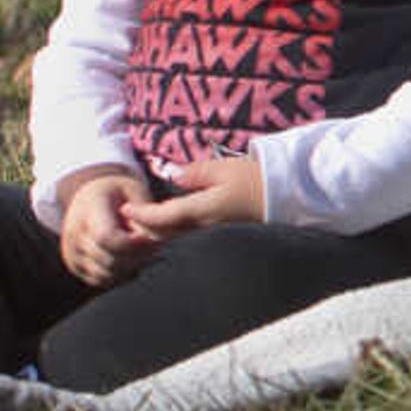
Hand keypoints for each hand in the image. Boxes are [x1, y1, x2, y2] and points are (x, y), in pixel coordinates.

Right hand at [55, 169, 155, 286]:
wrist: (88, 197)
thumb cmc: (116, 193)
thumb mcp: (134, 189)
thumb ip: (145, 211)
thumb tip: (151, 237)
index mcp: (90, 208)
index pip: (107, 237)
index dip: (133, 244)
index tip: (150, 239)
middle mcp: (74, 232)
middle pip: (110, 260)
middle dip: (138, 257)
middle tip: (155, 246)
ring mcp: (71, 252)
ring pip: (108, 275)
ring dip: (131, 268)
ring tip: (142, 250)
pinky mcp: (75, 266)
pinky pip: (103, 281)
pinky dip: (121, 275)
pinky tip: (129, 258)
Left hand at [123, 152, 263, 240]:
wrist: (286, 197)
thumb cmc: (256, 179)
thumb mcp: (224, 168)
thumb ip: (195, 173)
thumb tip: (174, 176)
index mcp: (202, 210)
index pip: (162, 217)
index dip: (140, 215)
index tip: (124, 210)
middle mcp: (204, 229)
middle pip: (164, 235)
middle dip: (142, 229)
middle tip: (125, 220)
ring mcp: (213, 238)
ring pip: (175, 241)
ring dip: (155, 236)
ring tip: (141, 227)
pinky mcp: (220, 240)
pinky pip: (189, 242)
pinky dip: (172, 238)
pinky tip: (168, 232)